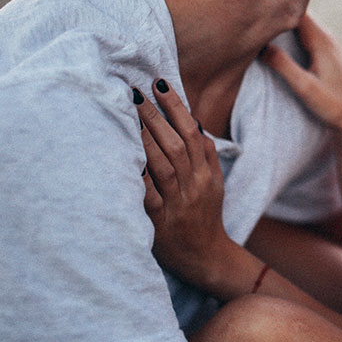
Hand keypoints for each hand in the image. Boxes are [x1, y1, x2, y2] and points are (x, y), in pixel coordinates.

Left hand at [135, 80, 231, 290]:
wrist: (206, 257)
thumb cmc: (206, 216)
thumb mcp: (215, 184)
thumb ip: (206, 155)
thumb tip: (194, 121)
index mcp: (207, 174)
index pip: (194, 133)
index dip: (177, 107)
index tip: (160, 84)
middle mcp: (195, 186)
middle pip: (177, 145)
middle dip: (156, 116)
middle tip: (135, 92)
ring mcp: (178, 203)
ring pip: (164, 165)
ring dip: (146, 138)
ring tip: (129, 114)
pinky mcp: (160, 221)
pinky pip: (149, 194)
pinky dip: (139, 174)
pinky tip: (125, 155)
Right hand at [263, 14, 341, 137]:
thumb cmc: (332, 103)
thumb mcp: (304, 86)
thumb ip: (282, 64)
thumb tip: (260, 46)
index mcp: (321, 40)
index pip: (297, 11)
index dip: (278, 7)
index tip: (256, 9)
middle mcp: (326, 37)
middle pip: (298, 13)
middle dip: (278, 13)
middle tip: (253, 15)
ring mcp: (327, 43)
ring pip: (301, 24)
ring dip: (284, 23)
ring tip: (261, 25)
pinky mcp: (326, 52)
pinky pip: (305, 34)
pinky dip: (291, 33)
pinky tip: (277, 39)